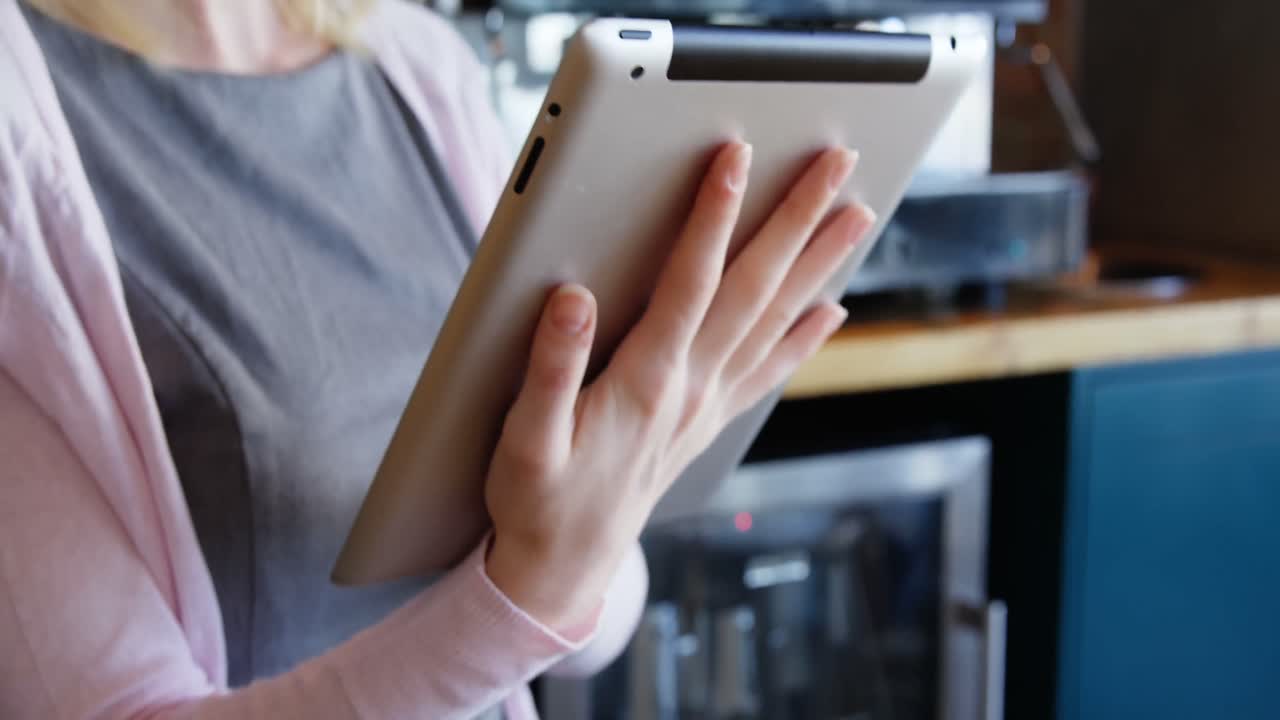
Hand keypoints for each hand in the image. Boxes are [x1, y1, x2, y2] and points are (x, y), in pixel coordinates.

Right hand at [485, 143, 875, 629]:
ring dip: (817, 264)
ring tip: (857, 216)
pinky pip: (768, 368)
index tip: (737, 158)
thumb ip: (551, 366)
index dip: (713, 217)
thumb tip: (573, 297)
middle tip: (838, 164)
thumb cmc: (538, 499)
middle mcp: (691, 387)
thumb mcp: (526, 437)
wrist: (565, 567)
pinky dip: (805, 336)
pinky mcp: (706, 419)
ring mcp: (706, 403)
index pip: (691, 283)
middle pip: (755, 289)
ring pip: (774, 320)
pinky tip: (831, 309)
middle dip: (797, 220)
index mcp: (646, 380)